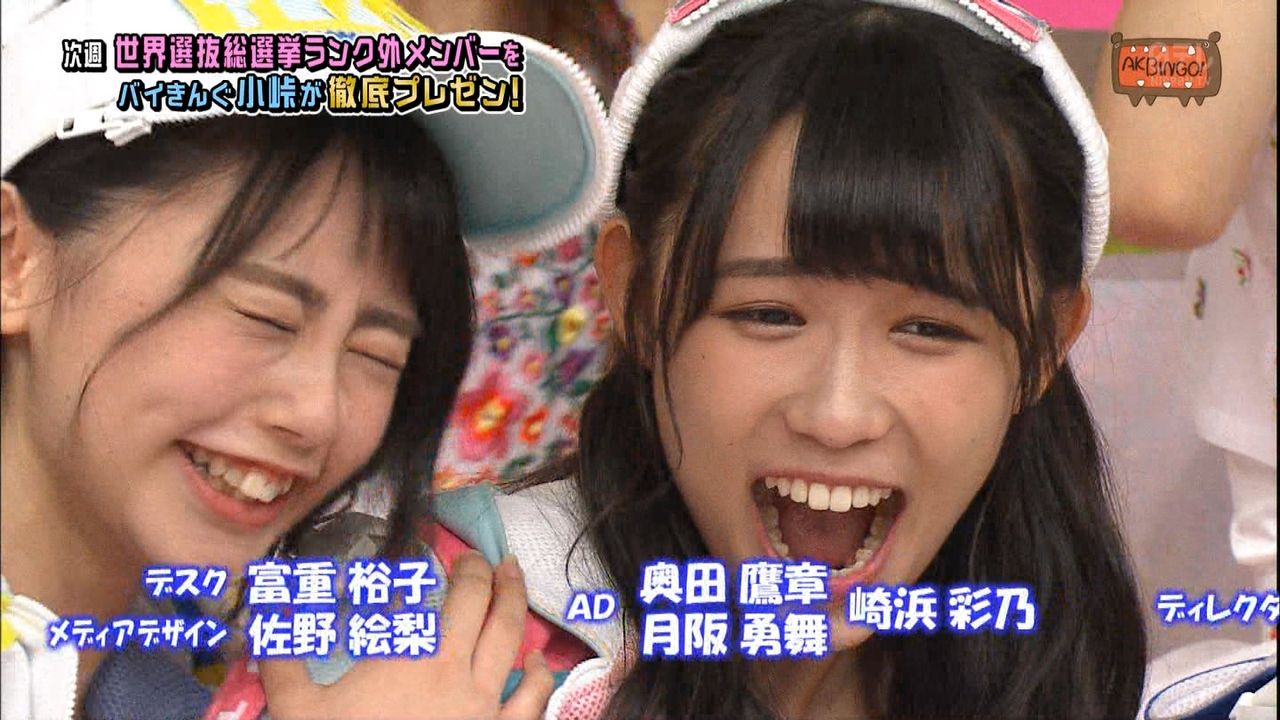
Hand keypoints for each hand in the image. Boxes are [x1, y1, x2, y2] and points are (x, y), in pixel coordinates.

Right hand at [260, 552, 553, 719]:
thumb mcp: (296, 710)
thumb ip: (283, 662)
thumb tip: (262, 624)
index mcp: (412, 656)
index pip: (439, 595)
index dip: (447, 568)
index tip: (441, 555)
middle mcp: (457, 670)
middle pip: (484, 605)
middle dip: (484, 572)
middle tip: (479, 556)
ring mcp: (485, 704)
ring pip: (512, 638)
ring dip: (515, 600)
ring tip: (513, 575)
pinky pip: (533, 698)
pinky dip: (540, 673)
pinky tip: (539, 659)